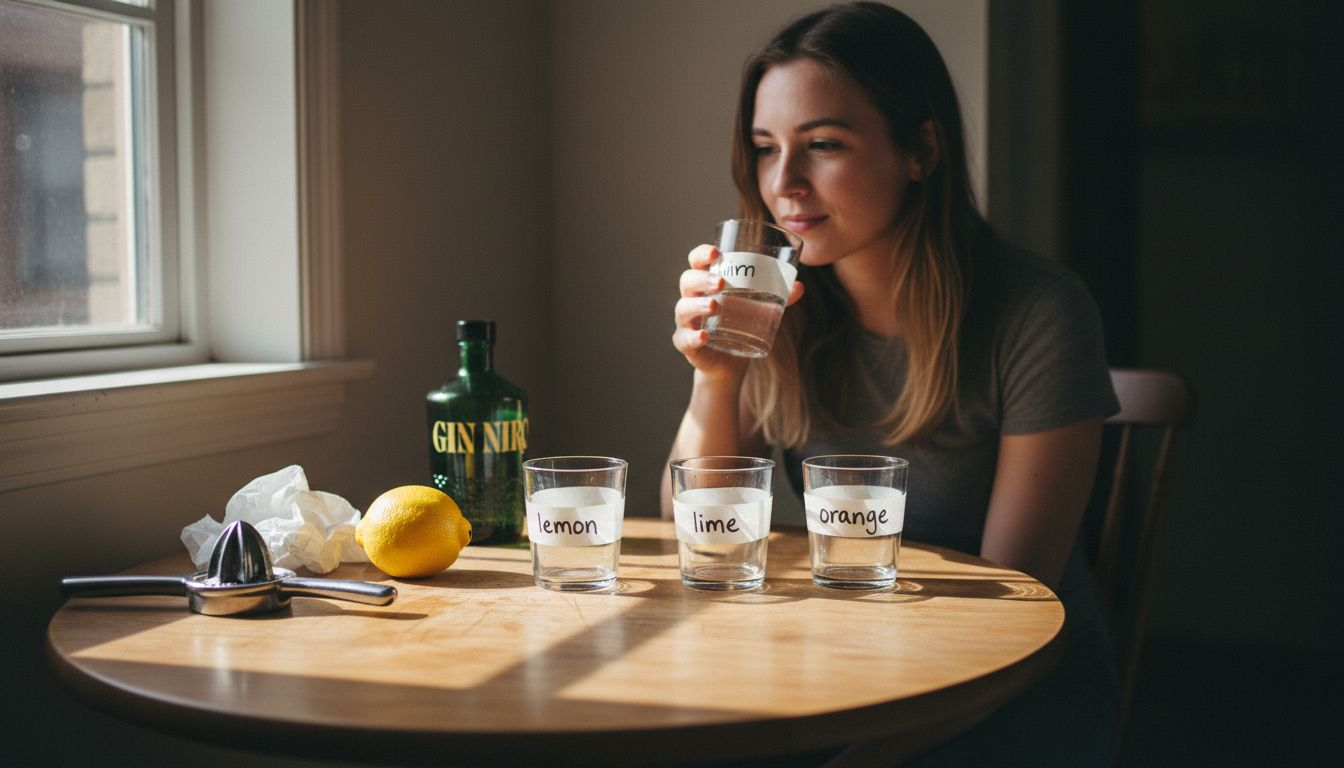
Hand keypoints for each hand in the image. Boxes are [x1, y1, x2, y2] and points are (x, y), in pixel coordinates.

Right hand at [672, 244, 803, 379]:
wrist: (728, 363)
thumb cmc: (740, 324)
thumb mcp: (760, 308)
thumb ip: (778, 296)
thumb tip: (799, 286)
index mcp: (707, 283)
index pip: (697, 262)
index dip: (702, 254)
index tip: (716, 252)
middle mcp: (692, 298)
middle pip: (688, 281)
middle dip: (702, 279)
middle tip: (721, 283)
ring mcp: (687, 321)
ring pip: (683, 308)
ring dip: (698, 305)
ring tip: (715, 306)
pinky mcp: (686, 343)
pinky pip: (684, 338)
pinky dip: (692, 336)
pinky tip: (704, 335)